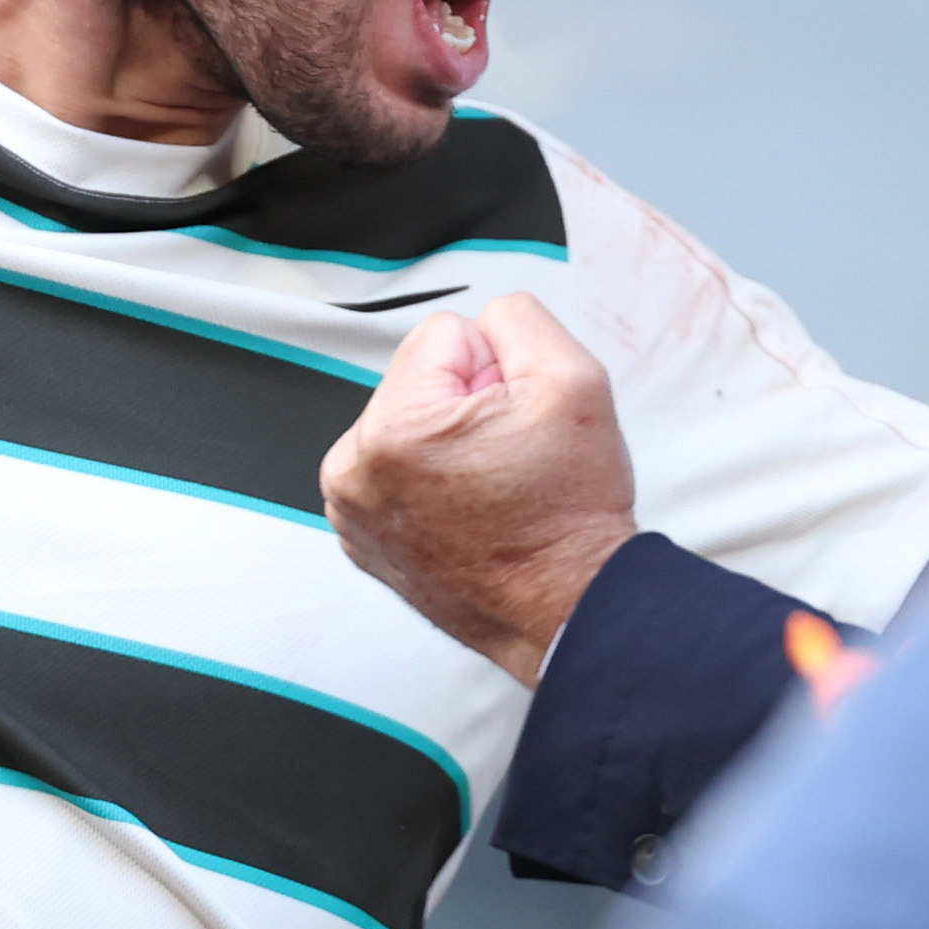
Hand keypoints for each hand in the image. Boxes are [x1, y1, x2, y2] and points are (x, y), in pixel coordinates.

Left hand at [320, 296, 637, 687]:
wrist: (569, 610)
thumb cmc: (568, 519)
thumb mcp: (574, 380)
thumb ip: (519, 319)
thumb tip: (486, 321)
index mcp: (393, 430)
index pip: (447, 335)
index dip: (499, 370)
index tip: (517, 424)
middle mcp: (355, 471)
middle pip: (421, 380)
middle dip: (469, 406)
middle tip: (511, 460)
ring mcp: (354, 511)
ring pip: (410, 422)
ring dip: (451, 442)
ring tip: (493, 488)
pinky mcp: (365, 537)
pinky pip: (398, 470)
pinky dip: (433, 482)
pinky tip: (471, 511)